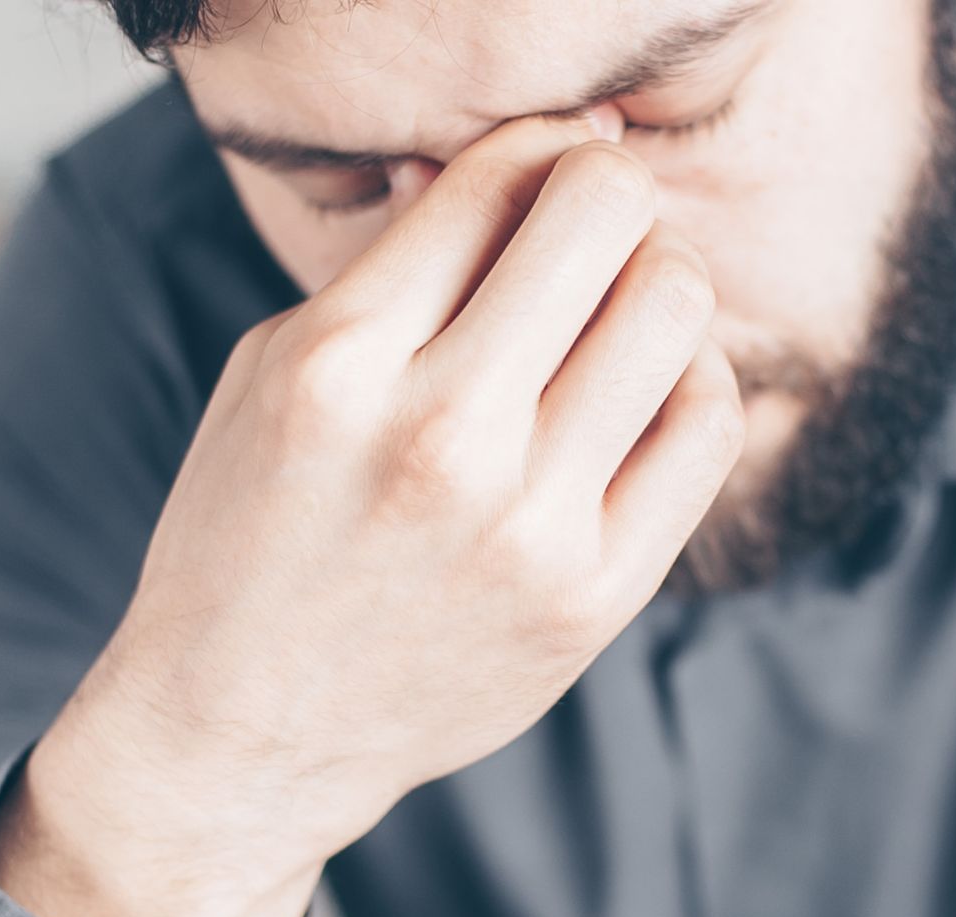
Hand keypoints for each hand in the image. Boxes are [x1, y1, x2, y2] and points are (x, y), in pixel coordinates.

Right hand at [0, 105, 746, 916]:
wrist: (247, 731)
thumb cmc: (253, 531)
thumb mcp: (274, 371)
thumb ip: (397, 265)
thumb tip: (529, 158)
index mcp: (340, 363)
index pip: (497, 178)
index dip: (541, 146)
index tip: (546, 167)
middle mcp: (442, 437)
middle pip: (607, 220)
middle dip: (610, 194)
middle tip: (593, 229)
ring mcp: (530, 525)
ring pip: (676, 310)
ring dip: (660, 277)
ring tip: (621, 308)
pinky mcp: (596, 595)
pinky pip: (708, 425)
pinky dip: (693, 376)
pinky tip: (646, 389)